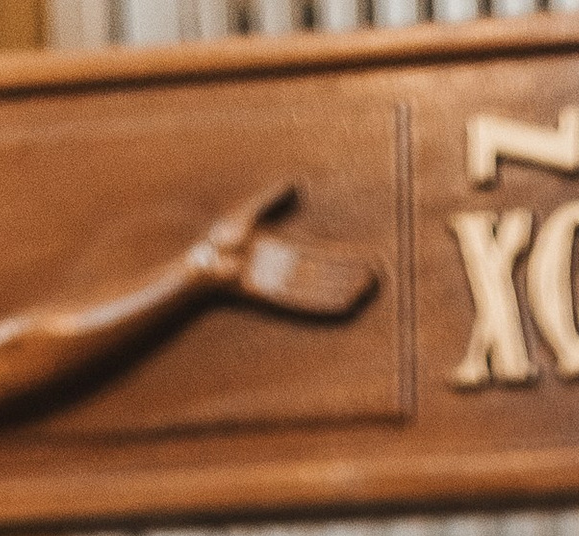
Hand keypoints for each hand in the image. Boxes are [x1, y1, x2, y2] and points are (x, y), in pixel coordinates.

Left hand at [194, 184, 379, 321]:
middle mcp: (285, 273)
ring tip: (366, 293)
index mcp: (284, 255)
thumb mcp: (251, 213)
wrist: (201, 260)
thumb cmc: (223, 237)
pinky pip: (302, 304)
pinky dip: (323, 305)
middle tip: (376, 281)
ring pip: (318, 291)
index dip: (343, 262)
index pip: (320, 259)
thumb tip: (294, 186)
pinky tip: (341, 305)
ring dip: (343, 292)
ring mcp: (279, 285)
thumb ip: (272, 201)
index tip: (364, 264)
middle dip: (349, 279)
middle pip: (324, 277)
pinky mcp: (271, 297)